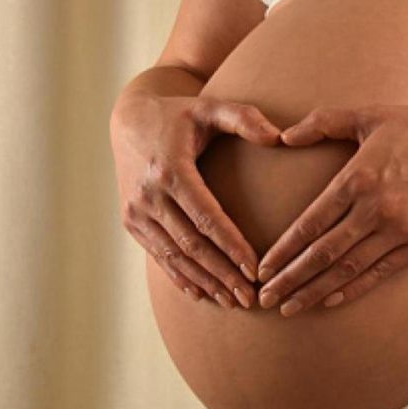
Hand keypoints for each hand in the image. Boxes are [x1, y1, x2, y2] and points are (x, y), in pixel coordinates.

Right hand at [110, 94, 281, 308]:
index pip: (206, 217)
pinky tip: (202, 293)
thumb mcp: (209, 107)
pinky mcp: (131, 221)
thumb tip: (279, 137)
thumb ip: (244, 118)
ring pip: (173, 256)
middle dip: (222, 274)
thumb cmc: (178, 115)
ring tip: (233, 301)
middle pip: (191, 245)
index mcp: (170, 170)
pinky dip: (180, 276)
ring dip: (204, 281)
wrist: (128, 120)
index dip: (231, 245)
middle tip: (251, 298)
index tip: (255, 268)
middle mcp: (148, 195)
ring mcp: (136, 211)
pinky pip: (158, 255)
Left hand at [255, 104, 407, 315]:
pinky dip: (353, 289)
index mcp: (357, 178)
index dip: (283, 250)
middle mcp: (375, 209)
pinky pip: (380, 273)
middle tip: (264, 298)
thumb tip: (284, 136)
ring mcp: (399, 230)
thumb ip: (323, 122)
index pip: (310, 223)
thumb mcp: (370, 114)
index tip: (263, 267)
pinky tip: (329, 301)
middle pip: (323, 253)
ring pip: (348, 269)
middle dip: (290, 279)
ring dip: (315, 291)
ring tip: (289, 308)